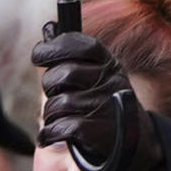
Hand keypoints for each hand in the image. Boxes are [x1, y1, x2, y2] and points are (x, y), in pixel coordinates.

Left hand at [33, 30, 165, 170]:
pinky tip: (46, 137)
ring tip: (53, 119)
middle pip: (63, 75)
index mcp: (108, 63)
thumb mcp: (96, 72)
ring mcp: (103, 106)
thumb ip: (71, 53)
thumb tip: (48, 28)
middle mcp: (108, 82)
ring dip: (49, 114)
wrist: (132, 142)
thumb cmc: (105, 102)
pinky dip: (48, 134)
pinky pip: (61, 128)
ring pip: (58, 103)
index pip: (79, 45)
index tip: (38, 55)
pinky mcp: (97, 131)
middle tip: (52, 93)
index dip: (54, 47)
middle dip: (49, 84)